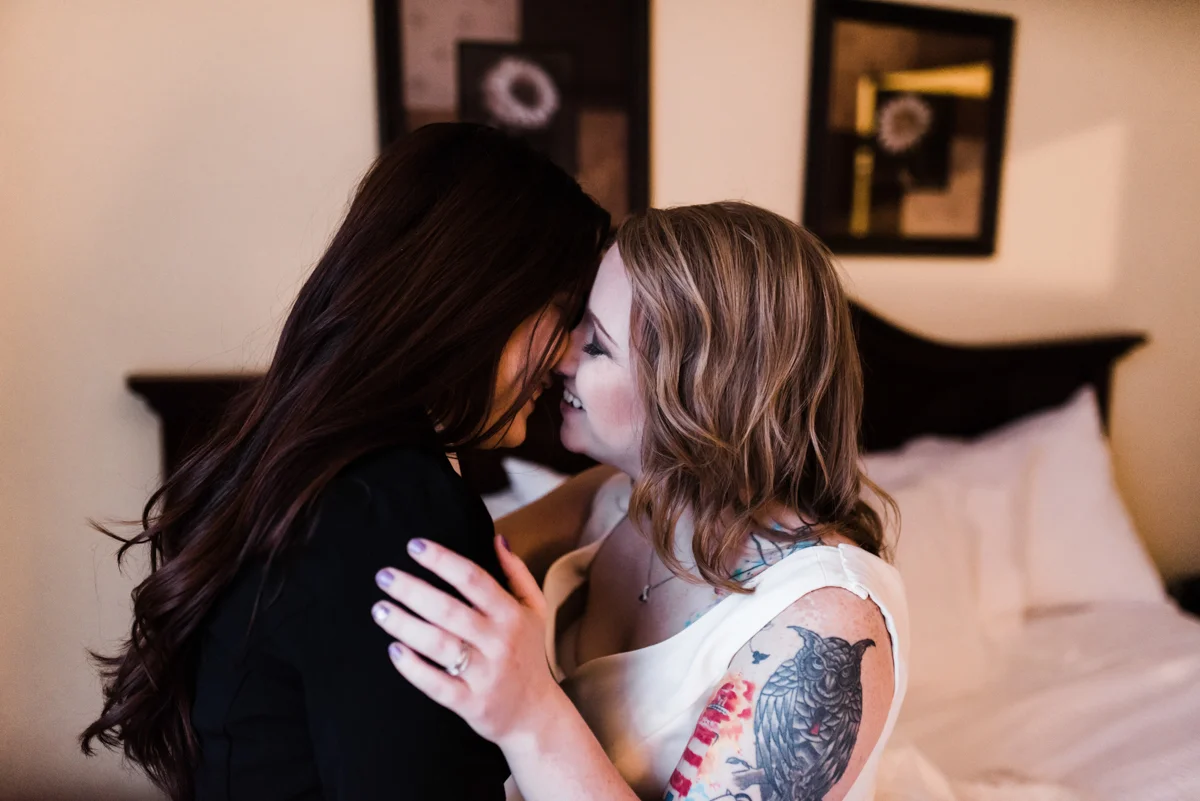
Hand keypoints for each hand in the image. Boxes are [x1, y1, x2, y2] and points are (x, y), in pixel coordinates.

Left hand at [371, 535, 564, 747]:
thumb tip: (497, 538)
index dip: (442, 560)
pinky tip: (393, 650)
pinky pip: (437, 685)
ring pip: (439, 645)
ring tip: (379, 609)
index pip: (473, 579)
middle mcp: (498, 641)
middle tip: (383, 576)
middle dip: (412, 590)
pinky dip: (413, 668)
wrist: (534, 714)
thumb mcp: (534, 609)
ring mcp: (485, 674)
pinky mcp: (470, 702)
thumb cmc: (528, 653)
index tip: (413, 546)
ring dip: (405, 625)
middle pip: (449, 610)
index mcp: (511, 614)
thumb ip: (516, 573)